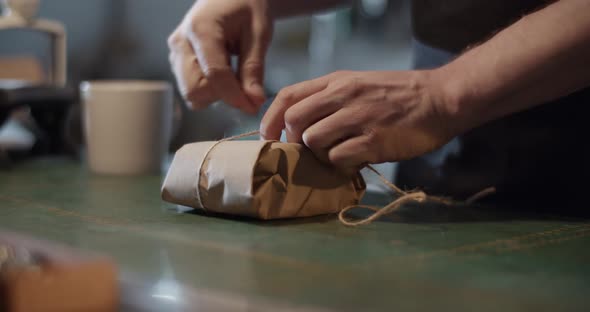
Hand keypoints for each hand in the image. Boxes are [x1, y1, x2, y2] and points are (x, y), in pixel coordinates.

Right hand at [167, 0, 272, 113]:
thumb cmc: (247, 7)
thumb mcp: (259, 33)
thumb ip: (254, 69)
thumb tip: (254, 102)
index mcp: (201, 28)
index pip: (214, 74)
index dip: (235, 96)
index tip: (254, 106)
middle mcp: (181, 41)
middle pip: (195, 90)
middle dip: (223, 95)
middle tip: (245, 85)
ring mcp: (175, 52)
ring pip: (191, 94)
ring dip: (216, 94)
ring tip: (235, 74)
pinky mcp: (176, 61)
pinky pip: (191, 88)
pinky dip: (210, 90)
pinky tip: (224, 73)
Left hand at [260, 70, 460, 170]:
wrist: (439, 99)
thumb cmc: (397, 95)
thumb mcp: (359, 83)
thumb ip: (329, 99)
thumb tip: (299, 128)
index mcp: (337, 81)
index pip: (288, 95)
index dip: (271, 119)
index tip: (268, 137)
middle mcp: (343, 95)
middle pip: (295, 121)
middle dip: (294, 141)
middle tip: (307, 151)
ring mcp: (358, 117)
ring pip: (314, 141)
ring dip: (319, 155)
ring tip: (338, 154)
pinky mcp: (373, 141)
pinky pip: (338, 159)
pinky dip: (341, 165)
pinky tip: (355, 161)